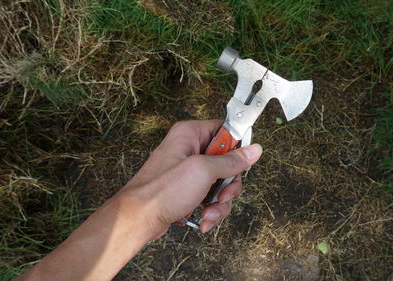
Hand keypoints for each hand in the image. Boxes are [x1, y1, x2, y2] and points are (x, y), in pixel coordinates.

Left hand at [118, 120, 261, 235]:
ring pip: (221, 182)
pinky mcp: (187, 189)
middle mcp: (189, 149)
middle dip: (229, 184)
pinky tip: (203, 220)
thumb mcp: (203, 171)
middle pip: (227, 161)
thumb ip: (231, 161)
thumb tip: (254, 150)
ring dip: (220, 202)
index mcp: (190, 134)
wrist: (138, 219)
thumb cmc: (162, 191)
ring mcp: (188, 171)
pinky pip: (210, 196)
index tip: (243, 163)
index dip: (238, 147)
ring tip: (209, 213)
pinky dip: (211, 209)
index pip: (225, 129)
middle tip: (223, 195)